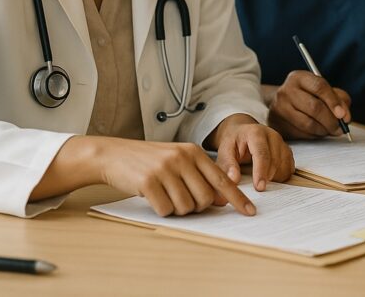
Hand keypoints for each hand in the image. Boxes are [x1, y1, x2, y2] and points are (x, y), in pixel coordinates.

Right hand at [95, 138, 255, 216]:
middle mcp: (182, 158)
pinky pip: (166, 209)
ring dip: (177, 209)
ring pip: (186, 206)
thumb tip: (223, 199)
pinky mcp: (148, 181)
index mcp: (193, 152)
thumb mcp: (178, 161)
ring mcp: (165, 169)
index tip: (249, 212)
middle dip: (196, 207)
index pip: (222, 179)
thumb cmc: (149, 161)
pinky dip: (161, 209)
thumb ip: (201, 176)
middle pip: (205, 198)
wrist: (114, 155)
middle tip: (180, 198)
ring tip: (164, 194)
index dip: (237, 198)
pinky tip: (153, 197)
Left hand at [209, 114, 293, 190]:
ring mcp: (282, 142)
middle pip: (275, 160)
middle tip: (258, 188)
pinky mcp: (287, 150)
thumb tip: (234, 180)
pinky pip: (289, 168)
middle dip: (267, 177)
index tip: (259, 187)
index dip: (261, 172)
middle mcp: (272, 135)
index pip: (262, 154)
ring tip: (261, 179)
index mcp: (255, 133)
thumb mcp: (224, 151)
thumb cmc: (233, 143)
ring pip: (284, 165)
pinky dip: (281, 176)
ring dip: (275, 177)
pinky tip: (270, 176)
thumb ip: (228, 165)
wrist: (242, 133)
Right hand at [265, 72, 351, 138]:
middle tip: (341, 127)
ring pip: (308, 124)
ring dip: (324, 130)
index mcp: (298, 77)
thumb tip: (344, 116)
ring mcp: (278, 108)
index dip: (334, 102)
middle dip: (331, 120)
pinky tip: (319, 132)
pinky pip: (301, 134)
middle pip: (314, 107)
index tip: (344, 115)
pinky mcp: (276, 124)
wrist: (283, 104)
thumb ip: (339, 99)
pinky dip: (314, 136)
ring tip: (331, 130)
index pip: (319, 87)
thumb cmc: (309, 96)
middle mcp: (285, 91)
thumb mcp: (325, 90)